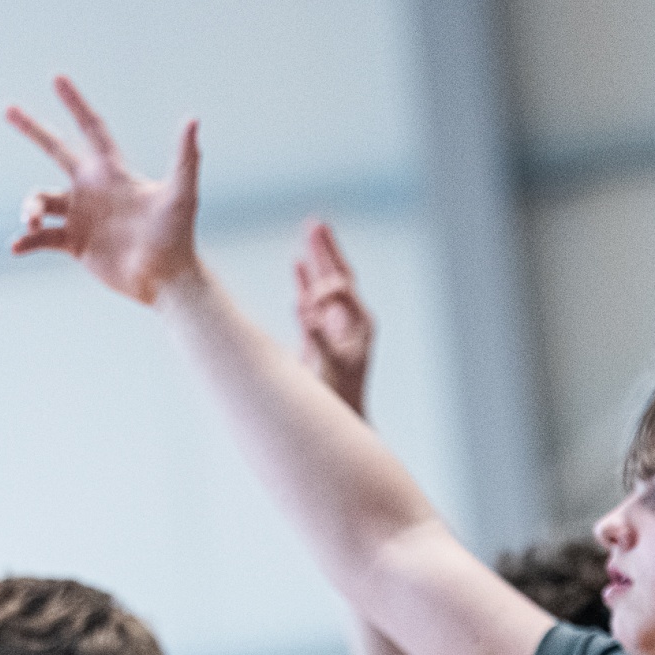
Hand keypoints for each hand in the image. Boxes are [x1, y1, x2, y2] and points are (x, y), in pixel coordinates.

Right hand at [6, 77, 204, 304]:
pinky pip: (42, 239)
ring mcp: (81, 216)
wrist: (166, 278)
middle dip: (32, 129)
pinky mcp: (75, 244)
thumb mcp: (182, 193)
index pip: (91, 127)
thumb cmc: (178, 234)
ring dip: (31, 208)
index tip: (57, 78)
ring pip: (41, 200)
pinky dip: (26, 242)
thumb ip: (185, 157)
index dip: (75, 103)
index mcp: (112, 171)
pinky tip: (17, 248)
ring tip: (32, 221)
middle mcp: (92, 188)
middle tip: (7, 108)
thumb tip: (193, 119)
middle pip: (56, 149)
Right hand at [293, 219, 372, 416]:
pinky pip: (311, 306)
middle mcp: (349, 326)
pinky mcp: (320, 343)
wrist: (339, 429)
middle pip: (339, 279)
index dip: (323, 281)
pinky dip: (304, 286)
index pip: (342, 289)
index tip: (302, 279)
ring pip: (325, 290)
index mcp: (357, 328)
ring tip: (309, 234)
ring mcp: (335, 334)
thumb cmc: (336, 404)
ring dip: (316, 263)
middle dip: (326, 252)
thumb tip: (309, 307)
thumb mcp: (327, 370)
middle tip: (315, 224)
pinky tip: (297, 268)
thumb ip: (319, 338)